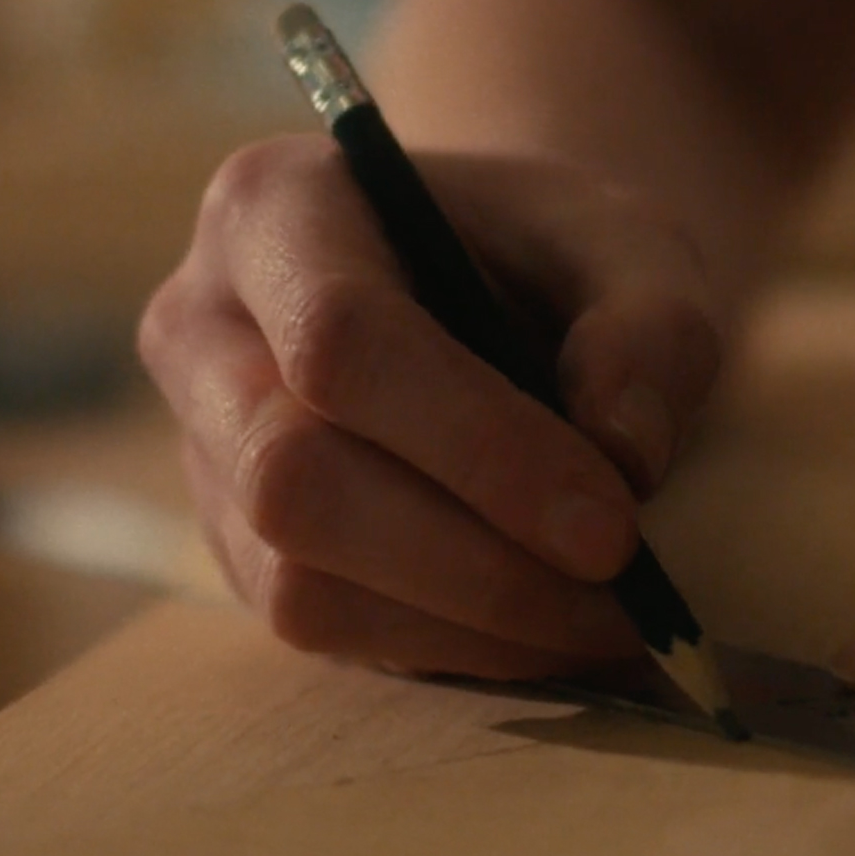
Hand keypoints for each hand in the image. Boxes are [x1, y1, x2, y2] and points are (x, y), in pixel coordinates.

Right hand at [140, 137, 721, 678]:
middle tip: (626, 598)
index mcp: (276, 208)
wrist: (494, 286)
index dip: (480, 449)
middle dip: (476, 562)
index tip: (613, 529)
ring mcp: (207, 452)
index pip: (341, 341)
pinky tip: (549, 629)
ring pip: (297, 581)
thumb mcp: (630, 244)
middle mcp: (204, 330)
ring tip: (607, 621)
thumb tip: (624, 455)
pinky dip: (453, 647)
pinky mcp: (238, 548)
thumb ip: (651, 328)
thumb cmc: (551, 253)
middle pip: (293, 479)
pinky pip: (324, 630)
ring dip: (471, 623)